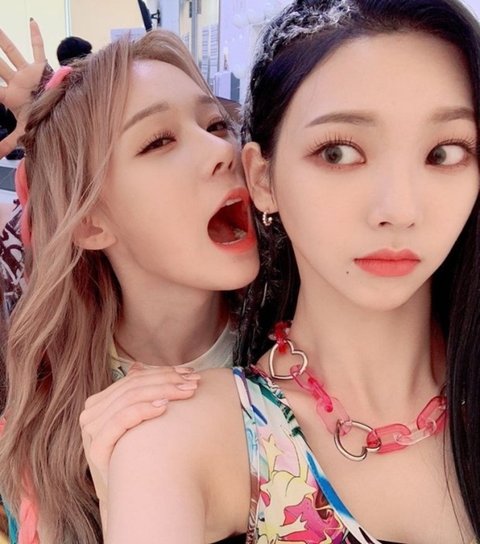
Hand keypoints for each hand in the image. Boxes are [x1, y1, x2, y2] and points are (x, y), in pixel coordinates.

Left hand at [0, 19, 46, 157]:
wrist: (62, 113)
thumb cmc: (42, 120)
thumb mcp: (23, 130)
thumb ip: (10, 142)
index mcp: (11, 96)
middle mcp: (17, 82)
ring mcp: (28, 73)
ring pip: (13, 54)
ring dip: (3, 42)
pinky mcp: (41, 68)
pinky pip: (38, 50)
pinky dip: (36, 37)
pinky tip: (31, 23)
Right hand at [80, 364, 200, 506]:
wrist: (131, 495)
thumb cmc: (138, 454)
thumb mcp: (138, 419)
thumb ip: (135, 393)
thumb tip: (137, 367)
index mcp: (99, 402)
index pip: (134, 379)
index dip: (163, 372)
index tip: (190, 373)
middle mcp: (91, 413)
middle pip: (133, 387)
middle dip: (167, 381)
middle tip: (193, 382)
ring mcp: (92, 430)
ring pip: (129, 399)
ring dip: (162, 391)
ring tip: (185, 392)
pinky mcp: (97, 448)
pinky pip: (120, 420)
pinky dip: (143, 410)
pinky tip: (163, 407)